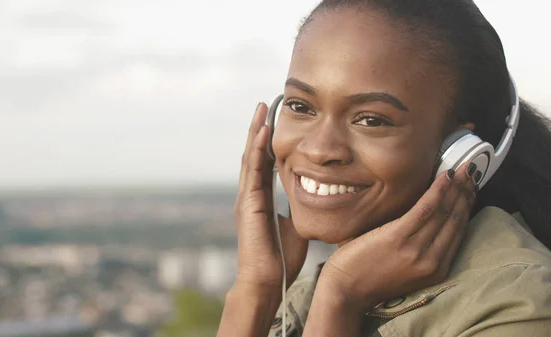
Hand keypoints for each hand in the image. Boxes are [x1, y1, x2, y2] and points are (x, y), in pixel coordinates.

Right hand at [233, 103, 308, 290]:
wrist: (267, 281)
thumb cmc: (281, 259)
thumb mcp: (294, 226)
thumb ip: (298, 209)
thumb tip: (316, 197)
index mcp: (261, 199)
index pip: (265, 162)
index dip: (269, 141)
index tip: (277, 120)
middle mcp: (251, 194)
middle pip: (254, 154)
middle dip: (259, 128)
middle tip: (266, 104)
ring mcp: (247, 198)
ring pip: (250, 157)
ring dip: (256, 131)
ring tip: (262, 108)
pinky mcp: (249, 204)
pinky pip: (253, 171)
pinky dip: (257, 149)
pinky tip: (263, 132)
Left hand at [319, 162, 478, 313]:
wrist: (346, 292)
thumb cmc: (369, 277)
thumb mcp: (404, 268)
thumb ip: (420, 249)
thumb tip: (428, 219)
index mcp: (436, 270)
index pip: (458, 232)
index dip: (467, 207)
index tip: (471, 188)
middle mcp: (432, 261)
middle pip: (455, 220)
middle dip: (466, 193)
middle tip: (472, 171)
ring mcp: (416, 251)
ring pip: (443, 212)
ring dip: (456, 187)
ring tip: (462, 168)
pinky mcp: (398, 239)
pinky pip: (424, 209)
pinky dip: (437, 191)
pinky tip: (444, 176)